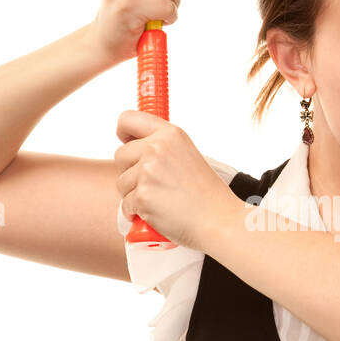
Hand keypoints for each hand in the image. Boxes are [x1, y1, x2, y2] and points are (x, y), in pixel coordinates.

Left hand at [114, 110, 239, 250]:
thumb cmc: (207, 194)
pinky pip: (125, 204)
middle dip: (130, 171)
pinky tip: (157, 214)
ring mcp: (148, 172)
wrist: (218, 221)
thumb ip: (163, 147)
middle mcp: (157, 148)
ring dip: (134, 194)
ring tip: (160, 200)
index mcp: (170, 134)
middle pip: (120, 154)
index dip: (124, 132)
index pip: (128, 119)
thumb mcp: (188, 155)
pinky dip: (137, 213)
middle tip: (153, 184)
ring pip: (121, 182)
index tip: (127, 142)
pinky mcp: (142, 195)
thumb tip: (135, 147)